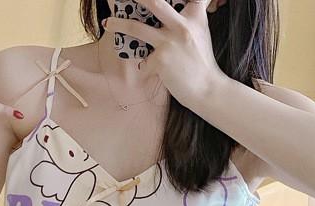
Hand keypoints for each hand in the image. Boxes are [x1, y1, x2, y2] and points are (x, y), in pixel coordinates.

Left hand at [103, 0, 227, 108]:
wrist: (207, 89)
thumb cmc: (203, 63)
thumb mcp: (202, 33)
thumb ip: (194, 16)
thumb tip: (194, 4)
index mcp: (194, 17)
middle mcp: (181, 26)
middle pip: (154, 2)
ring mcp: (169, 43)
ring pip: (137, 28)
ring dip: (119, 24)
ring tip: (107, 23)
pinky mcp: (160, 61)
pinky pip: (144, 62)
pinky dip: (145, 67)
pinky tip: (152, 71)